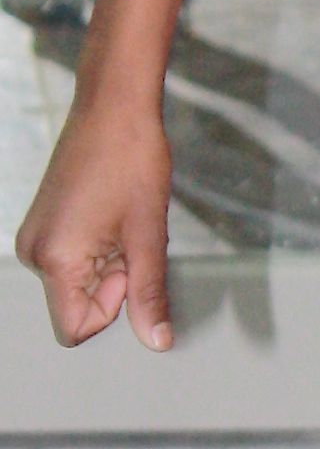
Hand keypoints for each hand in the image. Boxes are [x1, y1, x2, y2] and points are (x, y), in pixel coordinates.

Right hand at [15, 93, 174, 348]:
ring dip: (108, 263)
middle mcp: (34, 253)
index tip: (127, 265)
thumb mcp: (148, 235)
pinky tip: (111, 214)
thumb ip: (149, 294)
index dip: (112, 308)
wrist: (113, 106)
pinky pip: (72, 259)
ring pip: (78, 282)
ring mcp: (35, 236)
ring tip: (121, 220)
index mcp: (55, 261)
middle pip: (77, 305)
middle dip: (112, 282)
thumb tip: (155, 341)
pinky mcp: (43, 223)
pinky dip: (98, 247)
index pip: (75, 329)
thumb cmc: (132, 161)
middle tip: (129, 235)